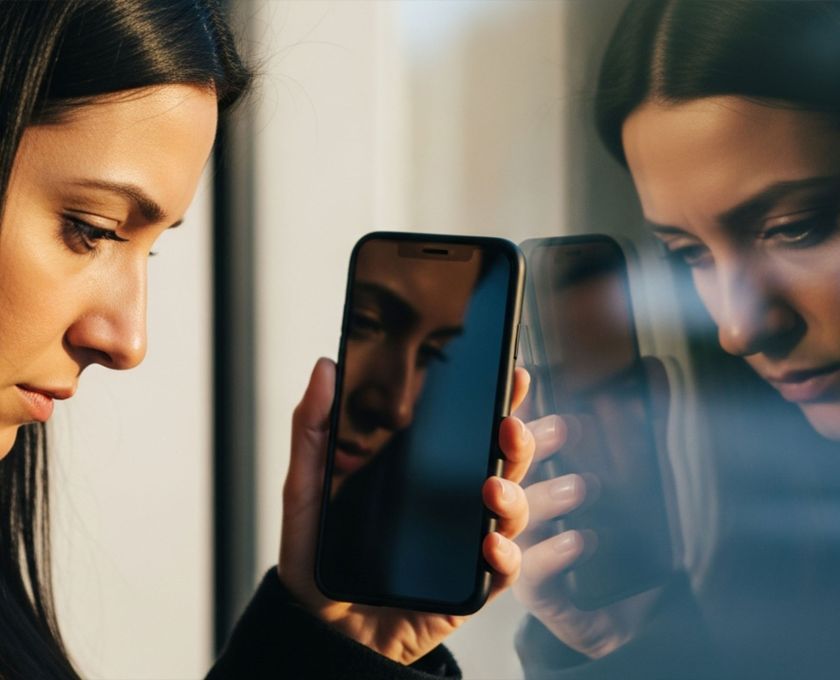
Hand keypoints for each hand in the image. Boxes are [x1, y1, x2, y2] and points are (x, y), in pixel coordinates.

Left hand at [278, 358, 534, 664]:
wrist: (318, 627)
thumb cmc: (316, 555)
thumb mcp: (307, 486)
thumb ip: (313, 429)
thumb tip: (326, 368)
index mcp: (421, 471)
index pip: (468, 429)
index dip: (496, 402)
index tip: (511, 376)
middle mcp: (449, 502)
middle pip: (501, 462)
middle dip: (517, 440)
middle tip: (508, 426)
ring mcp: (462, 543)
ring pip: (511, 510)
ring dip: (513, 494)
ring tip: (491, 487)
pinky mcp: (468, 587)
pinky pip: (502, 570)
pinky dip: (506, 555)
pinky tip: (491, 544)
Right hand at [513, 358, 669, 658]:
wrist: (626, 611)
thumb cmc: (622, 536)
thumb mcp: (639, 476)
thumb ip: (644, 426)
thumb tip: (659, 368)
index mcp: (536, 475)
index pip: (518, 436)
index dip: (519, 406)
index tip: (528, 378)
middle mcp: (521, 508)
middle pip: (508, 471)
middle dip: (523, 448)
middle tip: (552, 429)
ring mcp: (522, 549)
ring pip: (518, 519)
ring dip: (548, 498)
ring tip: (583, 486)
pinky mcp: (537, 591)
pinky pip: (535, 572)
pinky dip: (557, 552)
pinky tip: (584, 537)